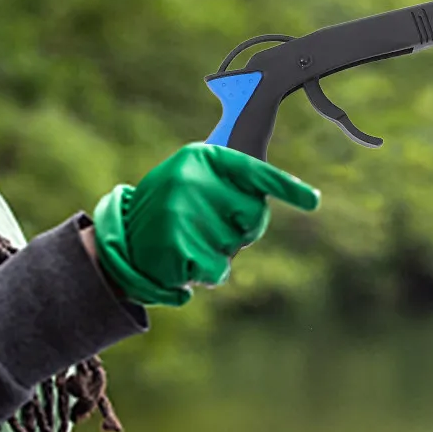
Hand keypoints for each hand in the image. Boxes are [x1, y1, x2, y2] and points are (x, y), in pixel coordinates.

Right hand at [93, 143, 319, 305]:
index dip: (286, 188)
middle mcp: (192, 180)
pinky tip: (184, 263)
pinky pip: (217, 271)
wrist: (117, 238)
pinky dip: (206, 275)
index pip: (254, 171)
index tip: (314, 202)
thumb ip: (231, 182)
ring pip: (235, 248)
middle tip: (207, 227)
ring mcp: (182, 214)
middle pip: (252, 216)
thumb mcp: (194, 178)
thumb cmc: (169, 207)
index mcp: (200, 156)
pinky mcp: (176, 248)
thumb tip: (268, 193)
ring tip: (186, 242)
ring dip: (218, 253)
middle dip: (241, 230)